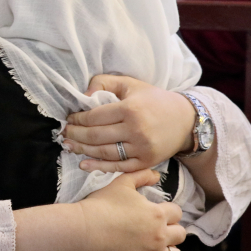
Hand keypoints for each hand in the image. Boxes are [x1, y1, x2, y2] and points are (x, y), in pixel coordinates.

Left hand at [63, 75, 194, 172]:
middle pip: (96, 136)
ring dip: (83, 150)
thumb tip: (83, 95)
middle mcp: (135, 130)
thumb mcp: (131, 84)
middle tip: (64, 133)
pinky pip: (118, 167)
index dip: (78, 119)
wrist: (186, 120)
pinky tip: (84, 164)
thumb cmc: (155, 100)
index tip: (69, 119)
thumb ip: (105, 83)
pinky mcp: (146, 162)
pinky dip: (99, 167)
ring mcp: (141, 148)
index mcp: (130, 109)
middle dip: (76, 134)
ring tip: (69, 145)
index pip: (95, 116)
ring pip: (104, 152)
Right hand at [78, 169, 184, 250]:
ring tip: (156, 244)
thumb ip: (142, 176)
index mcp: (157, 213)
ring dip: (169, 247)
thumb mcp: (122, 183)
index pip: (177, 212)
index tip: (158, 212)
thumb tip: (156, 175)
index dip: (168, 210)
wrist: (86, 230)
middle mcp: (160, 234)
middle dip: (172, 229)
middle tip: (158, 228)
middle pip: (180, 233)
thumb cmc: (103, 205)